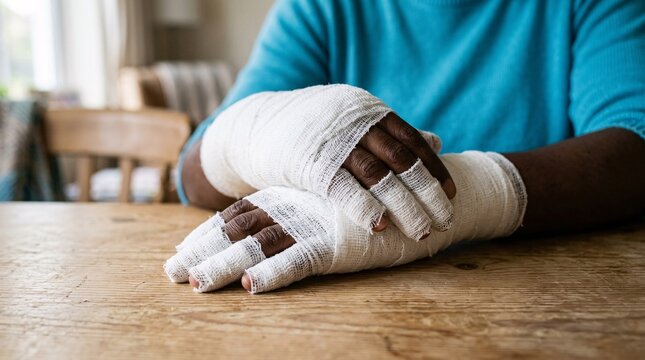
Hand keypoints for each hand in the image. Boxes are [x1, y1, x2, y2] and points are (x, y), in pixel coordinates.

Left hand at [165, 187, 425, 292]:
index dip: (205, 235)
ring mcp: (312, 223)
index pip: (237, 215)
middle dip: (201, 252)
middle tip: (170, 273)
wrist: (416, 191)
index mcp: (287, 196)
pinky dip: (275, 272)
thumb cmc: (367, 201)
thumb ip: (298, 207)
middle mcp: (292, 207)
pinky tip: (252, 286)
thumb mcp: (325, 202)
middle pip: (237, 230)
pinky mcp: (337, 243)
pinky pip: (299, 260)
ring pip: (259, 246)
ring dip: (225, 266)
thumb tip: (269, 224)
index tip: (178, 254)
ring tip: (196, 285)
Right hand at [200, 84, 455, 239]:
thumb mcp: (351, 122)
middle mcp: (355, 123)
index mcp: (368, 112)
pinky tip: (381, 226)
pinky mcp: (310, 164)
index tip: (452, 195)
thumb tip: (436, 141)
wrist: (253, 127)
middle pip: (403, 161)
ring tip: (422, 232)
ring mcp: (333, 142)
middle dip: (427, 193)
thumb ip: (392, 133)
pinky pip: (344, 188)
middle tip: (446, 221)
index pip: (412, 141)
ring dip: (404, 206)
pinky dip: (365, 207)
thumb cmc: (309, 130)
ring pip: (380, 176)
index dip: (435, 170)